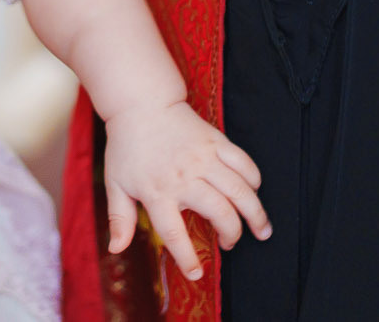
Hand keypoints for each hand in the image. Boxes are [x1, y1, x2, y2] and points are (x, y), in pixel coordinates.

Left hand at [101, 100, 269, 281]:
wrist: (141, 104)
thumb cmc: (127, 147)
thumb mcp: (116, 183)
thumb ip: (119, 219)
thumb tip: (116, 249)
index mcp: (157, 190)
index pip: (174, 232)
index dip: (186, 257)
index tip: (196, 274)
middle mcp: (184, 176)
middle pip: (220, 212)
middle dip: (232, 234)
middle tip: (230, 244)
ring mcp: (203, 157)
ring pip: (240, 190)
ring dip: (255, 213)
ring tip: (262, 230)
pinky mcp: (217, 141)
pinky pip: (245, 164)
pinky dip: (254, 180)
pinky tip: (253, 193)